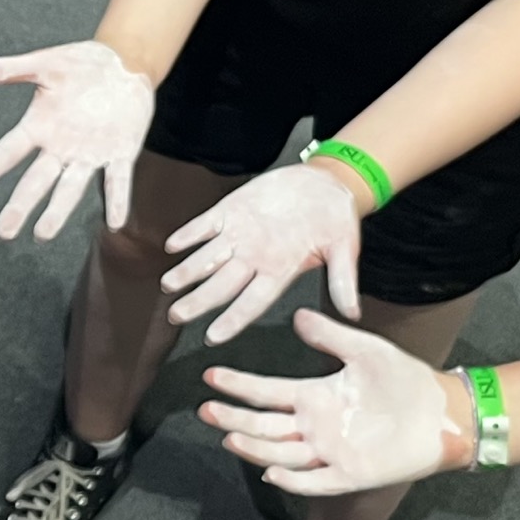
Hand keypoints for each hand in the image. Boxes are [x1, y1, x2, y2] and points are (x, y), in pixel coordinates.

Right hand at [0, 39, 156, 240]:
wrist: (124, 62)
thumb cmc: (82, 64)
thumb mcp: (44, 63)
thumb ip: (8, 70)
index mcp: (39, 126)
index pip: (6, 153)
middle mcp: (61, 148)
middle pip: (36, 181)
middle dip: (20, 205)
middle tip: (4, 231)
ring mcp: (90, 154)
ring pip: (71, 188)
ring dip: (58, 211)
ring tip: (43, 233)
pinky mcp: (120, 153)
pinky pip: (117, 180)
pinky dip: (116, 200)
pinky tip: (113, 221)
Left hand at [161, 163, 359, 340]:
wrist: (324, 182)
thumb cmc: (336, 218)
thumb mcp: (345, 248)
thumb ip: (343, 279)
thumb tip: (352, 313)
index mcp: (278, 271)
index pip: (251, 303)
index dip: (232, 320)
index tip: (212, 337)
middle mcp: (254, 258)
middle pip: (220, 286)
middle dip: (197, 302)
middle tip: (175, 317)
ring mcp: (240, 235)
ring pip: (207, 258)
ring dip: (187, 271)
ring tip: (167, 284)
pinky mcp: (232, 210)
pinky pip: (205, 225)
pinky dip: (189, 233)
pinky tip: (172, 244)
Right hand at [200, 309, 456, 493]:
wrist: (445, 413)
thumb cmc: (407, 381)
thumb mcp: (366, 350)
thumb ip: (330, 336)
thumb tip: (296, 315)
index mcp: (315, 397)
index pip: (266, 392)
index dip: (239, 385)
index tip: (211, 375)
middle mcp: (315, 427)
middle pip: (264, 425)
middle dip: (233, 417)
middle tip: (205, 409)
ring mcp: (330, 452)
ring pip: (281, 453)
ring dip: (254, 446)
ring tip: (229, 435)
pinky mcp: (350, 474)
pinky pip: (315, 481)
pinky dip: (293, 478)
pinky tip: (272, 470)